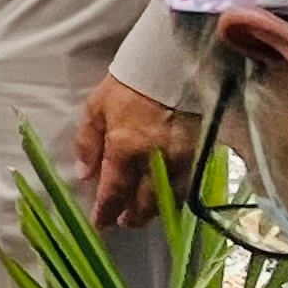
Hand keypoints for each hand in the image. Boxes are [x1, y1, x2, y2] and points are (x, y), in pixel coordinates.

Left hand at [75, 74, 201, 227]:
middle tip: (124, 222)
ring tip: (145, 211)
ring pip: (170, 197)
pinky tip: (170, 192)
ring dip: (156, 208)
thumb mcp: (97, 107)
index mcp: (126, 149)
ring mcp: (182, 157)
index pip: (115, 192)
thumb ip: (88, 143)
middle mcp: (156, 160)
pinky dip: (177, 192)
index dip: (106, 212)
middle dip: (134, 217)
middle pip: (146, 203)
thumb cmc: (130, 83)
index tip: (101, 224)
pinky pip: (188, 182)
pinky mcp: (202, 151)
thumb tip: (85, 175)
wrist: (175, 62)